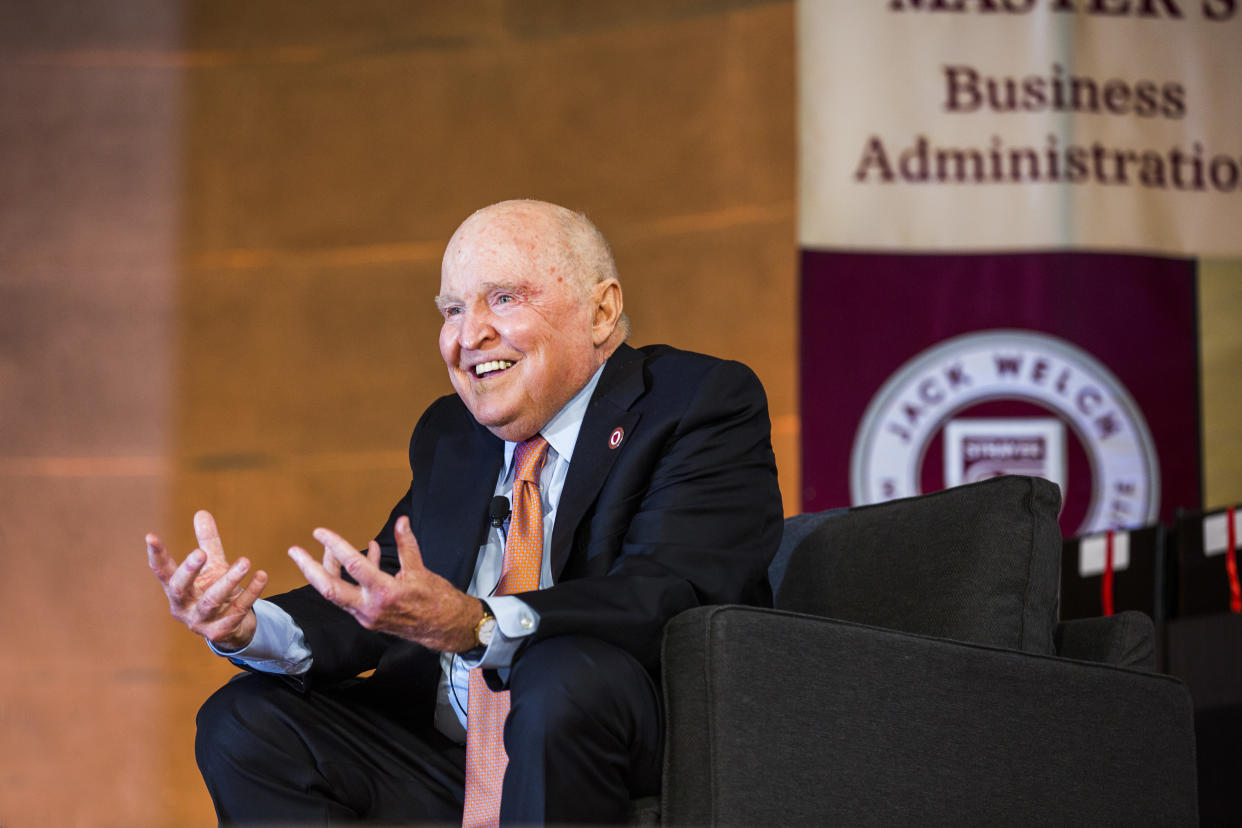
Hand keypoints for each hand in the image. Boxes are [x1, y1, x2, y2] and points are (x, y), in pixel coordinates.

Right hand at [146, 510, 267, 650]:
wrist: (233, 627)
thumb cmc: (216, 590)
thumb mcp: (212, 566)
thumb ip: (208, 543)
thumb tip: (201, 512)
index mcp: (177, 588)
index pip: (162, 571)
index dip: (156, 555)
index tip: (150, 536)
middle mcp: (183, 606)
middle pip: (180, 588)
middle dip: (189, 570)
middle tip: (200, 553)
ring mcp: (200, 622)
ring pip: (212, 600)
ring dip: (230, 580)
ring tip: (245, 561)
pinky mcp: (220, 632)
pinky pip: (236, 611)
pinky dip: (251, 593)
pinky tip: (262, 576)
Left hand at [288, 516, 482, 652]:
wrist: (446, 628)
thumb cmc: (437, 600)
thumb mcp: (421, 570)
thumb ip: (408, 544)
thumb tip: (401, 521)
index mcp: (384, 592)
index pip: (353, 565)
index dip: (335, 546)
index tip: (320, 532)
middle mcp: (370, 607)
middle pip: (329, 588)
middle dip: (309, 569)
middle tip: (294, 552)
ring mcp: (367, 615)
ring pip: (338, 593)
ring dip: (330, 570)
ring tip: (330, 549)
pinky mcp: (369, 618)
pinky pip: (352, 595)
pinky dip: (353, 577)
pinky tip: (368, 555)